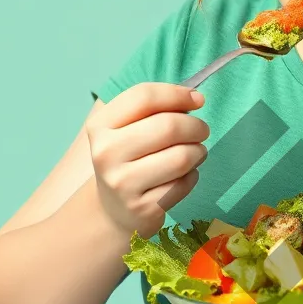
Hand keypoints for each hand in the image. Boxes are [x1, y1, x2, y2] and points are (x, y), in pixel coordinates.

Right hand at [87, 83, 209, 238]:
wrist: (113, 209)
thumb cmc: (129, 159)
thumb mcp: (127, 129)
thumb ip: (155, 109)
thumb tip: (194, 97)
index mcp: (100, 126)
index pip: (144, 97)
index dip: (177, 94)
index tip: (198, 99)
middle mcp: (106, 153)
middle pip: (168, 126)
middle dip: (196, 126)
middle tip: (202, 131)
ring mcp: (123, 184)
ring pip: (181, 157)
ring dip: (198, 152)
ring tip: (196, 153)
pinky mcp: (143, 208)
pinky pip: (184, 183)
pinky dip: (193, 175)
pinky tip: (184, 176)